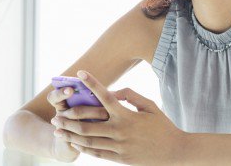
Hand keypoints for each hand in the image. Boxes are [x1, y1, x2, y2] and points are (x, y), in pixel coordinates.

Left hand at [50, 70, 186, 164]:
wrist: (175, 152)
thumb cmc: (163, 126)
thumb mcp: (150, 106)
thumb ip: (131, 96)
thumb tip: (114, 91)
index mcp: (127, 115)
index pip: (105, 95)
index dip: (92, 82)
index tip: (80, 72)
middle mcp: (120, 130)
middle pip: (87, 123)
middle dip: (69, 118)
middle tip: (56, 114)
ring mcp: (119, 146)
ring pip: (88, 140)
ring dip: (71, 134)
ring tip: (57, 130)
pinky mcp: (120, 159)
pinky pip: (96, 153)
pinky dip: (83, 148)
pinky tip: (73, 143)